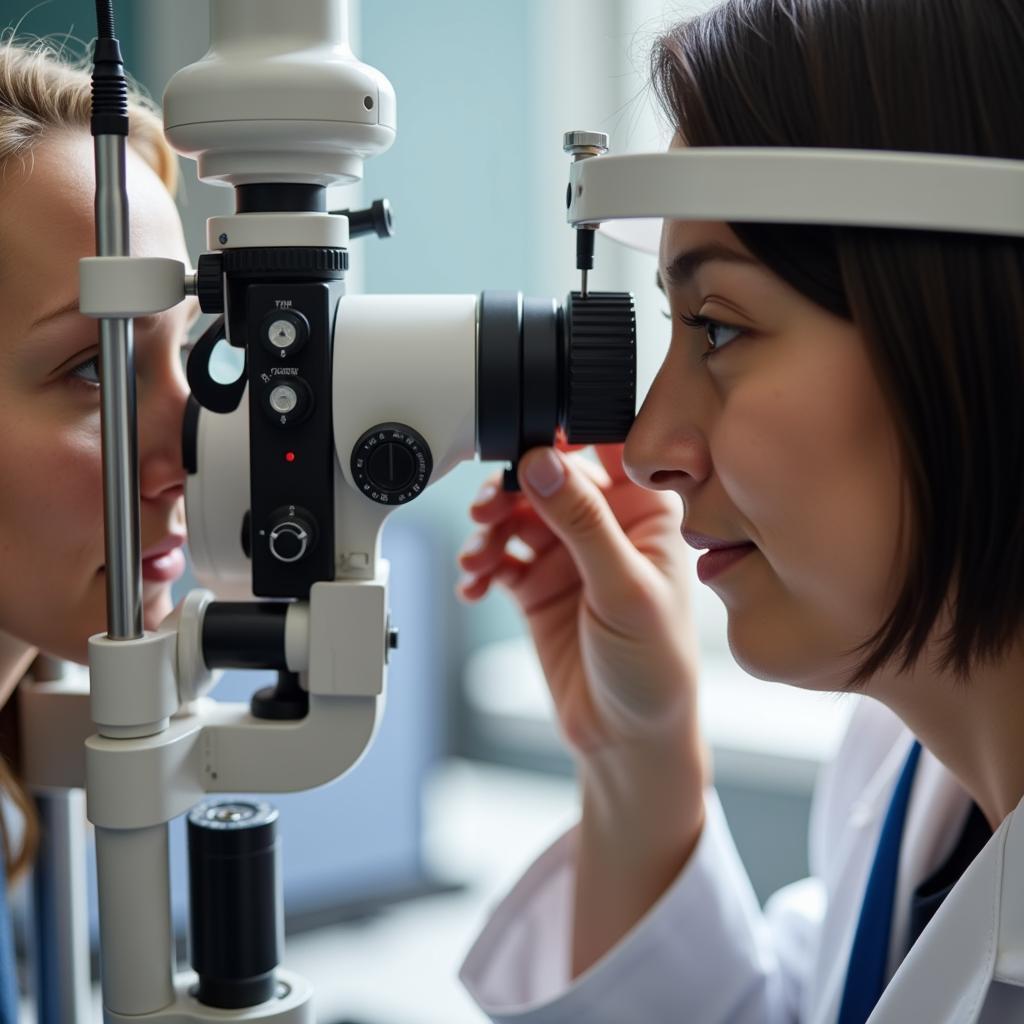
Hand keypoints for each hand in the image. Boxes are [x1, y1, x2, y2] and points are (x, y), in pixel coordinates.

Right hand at [458, 443, 702, 760]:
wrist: (626, 740)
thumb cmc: (655, 670)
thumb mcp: (623, 590)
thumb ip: (582, 523)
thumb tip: (543, 464)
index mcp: (647, 514)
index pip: (606, 449)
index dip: (565, 436)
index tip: (527, 439)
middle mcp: (607, 527)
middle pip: (548, 477)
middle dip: (512, 487)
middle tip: (490, 508)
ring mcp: (568, 555)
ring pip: (516, 513)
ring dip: (490, 527)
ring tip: (478, 555)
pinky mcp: (537, 585)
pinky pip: (497, 555)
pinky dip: (480, 564)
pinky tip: (474, 583)